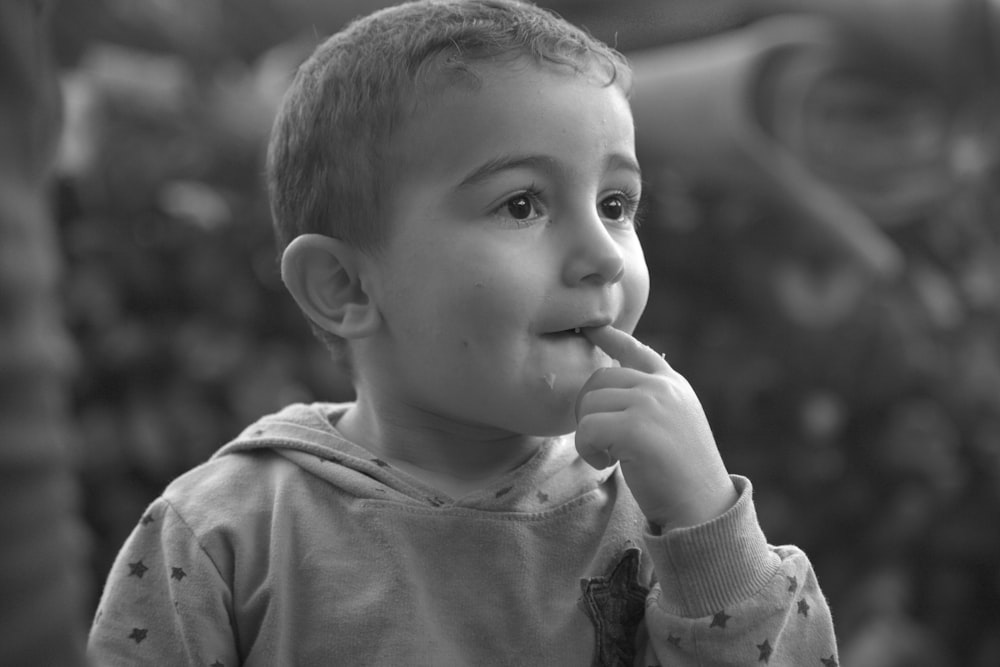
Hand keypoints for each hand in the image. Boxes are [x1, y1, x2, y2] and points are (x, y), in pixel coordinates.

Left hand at [575, 326, 736, 531]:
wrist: (704, 509)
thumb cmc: (683, 476)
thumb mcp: (673, 426)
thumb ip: (650, 404)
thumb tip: (608, 391)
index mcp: (673, 385)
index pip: (637, 350)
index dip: (611, 337)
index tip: (591, 329)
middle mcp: (663, 387)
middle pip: (599, 378)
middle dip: (588, 409)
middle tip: (599, 441)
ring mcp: (651, 404)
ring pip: (589, 402)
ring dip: (588, 433)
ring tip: (608, 455)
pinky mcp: (636, 428)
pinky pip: (587, 429)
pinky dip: (588, 450)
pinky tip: (607, 463)